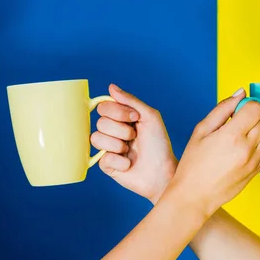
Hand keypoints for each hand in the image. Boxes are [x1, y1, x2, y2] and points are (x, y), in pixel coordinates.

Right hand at [91, 84, 177, 203]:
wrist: (163, 172)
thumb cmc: (159, 145)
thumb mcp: (150, 117)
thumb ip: (131, 101)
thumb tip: (111, 87)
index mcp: (121, 118)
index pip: (104, 107)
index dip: (118, 112)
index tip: (135, 118)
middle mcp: (113, 131)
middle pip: (100, 122)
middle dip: (121, 130)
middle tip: (135, 137)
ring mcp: (108, 148)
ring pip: (96, 138)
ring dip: (118, 145)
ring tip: (130, 151)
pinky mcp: (106, 165)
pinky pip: (102, 158)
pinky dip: (120, 161)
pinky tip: (129, 164)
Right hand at [163, 89, 259, 216]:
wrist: (195, 195)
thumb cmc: (193, 164)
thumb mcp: (200, 131)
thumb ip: (222, 109)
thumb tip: (241, 93)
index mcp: (231, 135)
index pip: (255, 108)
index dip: (248, 105)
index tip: (239, 111)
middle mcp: (247, 148)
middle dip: (254, 116)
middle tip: (240, 122)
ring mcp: (254, 161)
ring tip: (247, 134)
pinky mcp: (257, 171)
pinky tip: (256, 145)